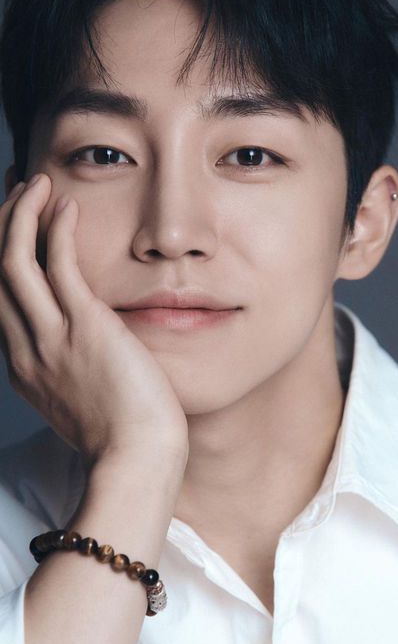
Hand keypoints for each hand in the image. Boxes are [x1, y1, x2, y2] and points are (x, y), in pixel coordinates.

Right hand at [0, 173, 188, 470]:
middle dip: (0, 226)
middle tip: (14, 191)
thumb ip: (71, 371)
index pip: (0, 299)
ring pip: (14, 262)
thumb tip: (86, 351)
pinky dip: (56, 229)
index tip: (12, 229)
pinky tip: (65, 204)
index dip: (1, 257)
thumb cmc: (123, 434)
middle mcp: (25, 349)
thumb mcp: (81, 401)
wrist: (138, 459)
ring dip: (19, 216)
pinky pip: (58, 265)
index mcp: (24, 367)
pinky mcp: (85, 326)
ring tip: (34, 184)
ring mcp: (51, 337)